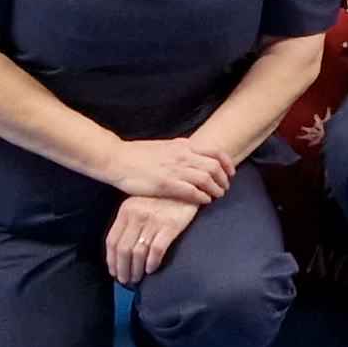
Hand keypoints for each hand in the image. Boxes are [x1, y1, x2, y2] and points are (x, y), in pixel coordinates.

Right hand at [100, 137, 234, 203]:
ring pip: (206, 179)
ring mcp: (175, 170)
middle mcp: (182, 156)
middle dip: (224, 179)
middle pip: (214, 166)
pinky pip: (192, 191)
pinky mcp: (166, 184)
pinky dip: (202, 197)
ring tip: (217, 196)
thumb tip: (191, 152)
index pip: (215, 152)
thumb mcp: (164, 146)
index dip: (227, 163)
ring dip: (216, 189)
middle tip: (225, 188)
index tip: (230, 172)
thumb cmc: (137, 154)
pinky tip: (204, 201)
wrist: (117, 159)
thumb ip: (179, 150)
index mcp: (182, 145)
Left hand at [105, 194, 202, 284]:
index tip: (114, 271)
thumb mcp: (140, 205)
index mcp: (126, 210)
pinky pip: (156, 250)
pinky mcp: (170, 225)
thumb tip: (121, 252)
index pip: (112, 240)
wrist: (187, 188)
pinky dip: (152, 263)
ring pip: (138, 252)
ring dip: (136, 270)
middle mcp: (137, 215)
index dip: (111, 260)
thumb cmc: (162, 200)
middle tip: (125, 280)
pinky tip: (151, 270)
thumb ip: (129, 224)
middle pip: (123, 249)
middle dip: (122, 269)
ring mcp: (154, 220)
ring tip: (137, 278)